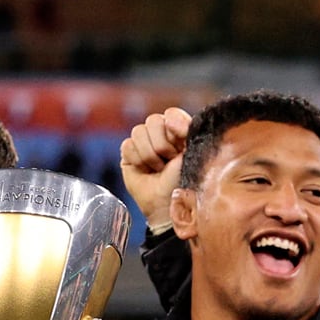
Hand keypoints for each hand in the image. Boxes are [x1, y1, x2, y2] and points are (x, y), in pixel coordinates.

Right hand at [120, 107, 190, 230]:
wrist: (166, 205)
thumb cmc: (183, 182)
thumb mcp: (192, 153)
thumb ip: (186, 129)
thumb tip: (169, 119)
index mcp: (178, 131)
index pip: (171, 114)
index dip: (174, 127)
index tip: (180, 145)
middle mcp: (160, 134)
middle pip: (153, 120)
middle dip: (162, 145)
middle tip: (168, 162)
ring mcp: (143, 143)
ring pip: (138, 132)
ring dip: (150, 155)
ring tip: (157, 169)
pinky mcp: (128, 154)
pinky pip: (127, 146)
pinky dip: (137, 160)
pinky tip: (144, 171)